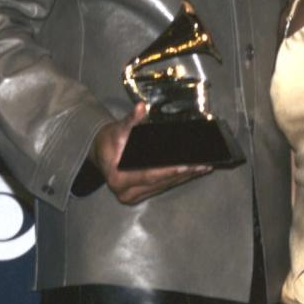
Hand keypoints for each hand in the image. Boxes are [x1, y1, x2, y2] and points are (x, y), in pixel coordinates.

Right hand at [92, 102, 212, 205]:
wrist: (101, 154)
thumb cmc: (109, 141)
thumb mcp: (117, 129)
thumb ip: (131, 120)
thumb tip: (141, 107)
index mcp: (118, 178)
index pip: (148, 175)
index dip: (167, 170)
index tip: (185, 165)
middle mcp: (125, 192)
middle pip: (159, 182)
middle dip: (183, 173)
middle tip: (202, 165)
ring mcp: (133, 196)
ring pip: (163, 186)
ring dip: (184, 177)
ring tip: (203, 167)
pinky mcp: (141, 195)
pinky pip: (162, 186)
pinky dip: (178, 178)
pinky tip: (193, 171)